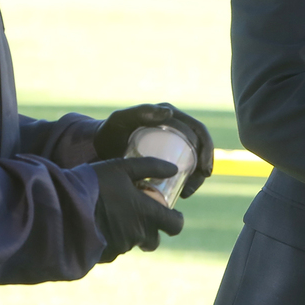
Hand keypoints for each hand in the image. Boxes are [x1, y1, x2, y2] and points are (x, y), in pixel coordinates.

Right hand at [91, 158, 185, 261]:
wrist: (61, 207)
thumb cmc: (94, 184)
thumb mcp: (122, 167)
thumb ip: (150, 167)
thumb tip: (173, 169)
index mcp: (146, 214)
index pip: (175, 225)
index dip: (175, 221)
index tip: (171, 215)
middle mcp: (137, 234)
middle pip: (153, 240)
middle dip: (150, 231)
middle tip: (138, 217)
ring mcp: (120, 247)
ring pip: (131, 243)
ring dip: (127, 233)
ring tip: (110, 216)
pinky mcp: (103, 255)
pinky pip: (112, 249)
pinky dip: (109, 240)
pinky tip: (96, 226)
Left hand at [93, 103, 215, 197]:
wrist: (97, 147)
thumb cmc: (109, 132)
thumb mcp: (122, 120)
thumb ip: (140, 112)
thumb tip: (169, 113)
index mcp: (172, 116)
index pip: (198, 132)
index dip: (207, 150)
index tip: (203, 170)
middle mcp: (175, 128)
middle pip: (199, 148)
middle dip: (204, 166)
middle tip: (195, 184)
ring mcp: (171, 143)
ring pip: (194, 160)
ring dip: (197, 177)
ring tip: (187, 193)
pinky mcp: (166, 157)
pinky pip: (184, 168)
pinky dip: (188, 180)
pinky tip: (183, 193)